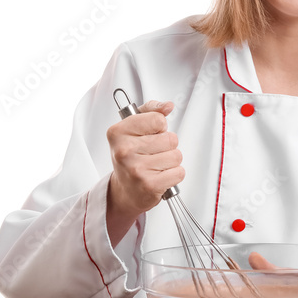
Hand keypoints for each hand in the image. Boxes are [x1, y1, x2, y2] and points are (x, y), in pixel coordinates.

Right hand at [106, 100, 183, 244]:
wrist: (125, 191)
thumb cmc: (131, 157)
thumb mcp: (133, 129)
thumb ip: (151, 111)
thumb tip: (167, 106)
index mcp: (118, 132)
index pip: (158, 119)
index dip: (160, 127)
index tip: (150, 134)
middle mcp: (124, 151)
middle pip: (170, 139)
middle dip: (167, 146)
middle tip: (152, 153)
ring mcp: (136, 169)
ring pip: (176, 156)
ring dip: (171, 161)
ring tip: (156, 165)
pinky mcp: (149, 185)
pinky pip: (179, 172)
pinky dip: (174, 175)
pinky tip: (160, 176)